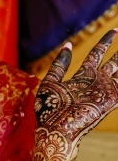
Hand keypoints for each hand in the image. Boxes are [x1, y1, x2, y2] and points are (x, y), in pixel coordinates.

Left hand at [34, 29, 117, 153]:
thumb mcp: (50, 83)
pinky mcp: (110, 101)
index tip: (113, 31)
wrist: (55, 129)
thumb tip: (68, 46)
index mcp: (82, 76)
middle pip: (112, 62)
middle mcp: (95, 82)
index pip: (97, 55)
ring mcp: (104, 91)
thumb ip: (59, 65)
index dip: (105, 43)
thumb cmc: (49, 109)